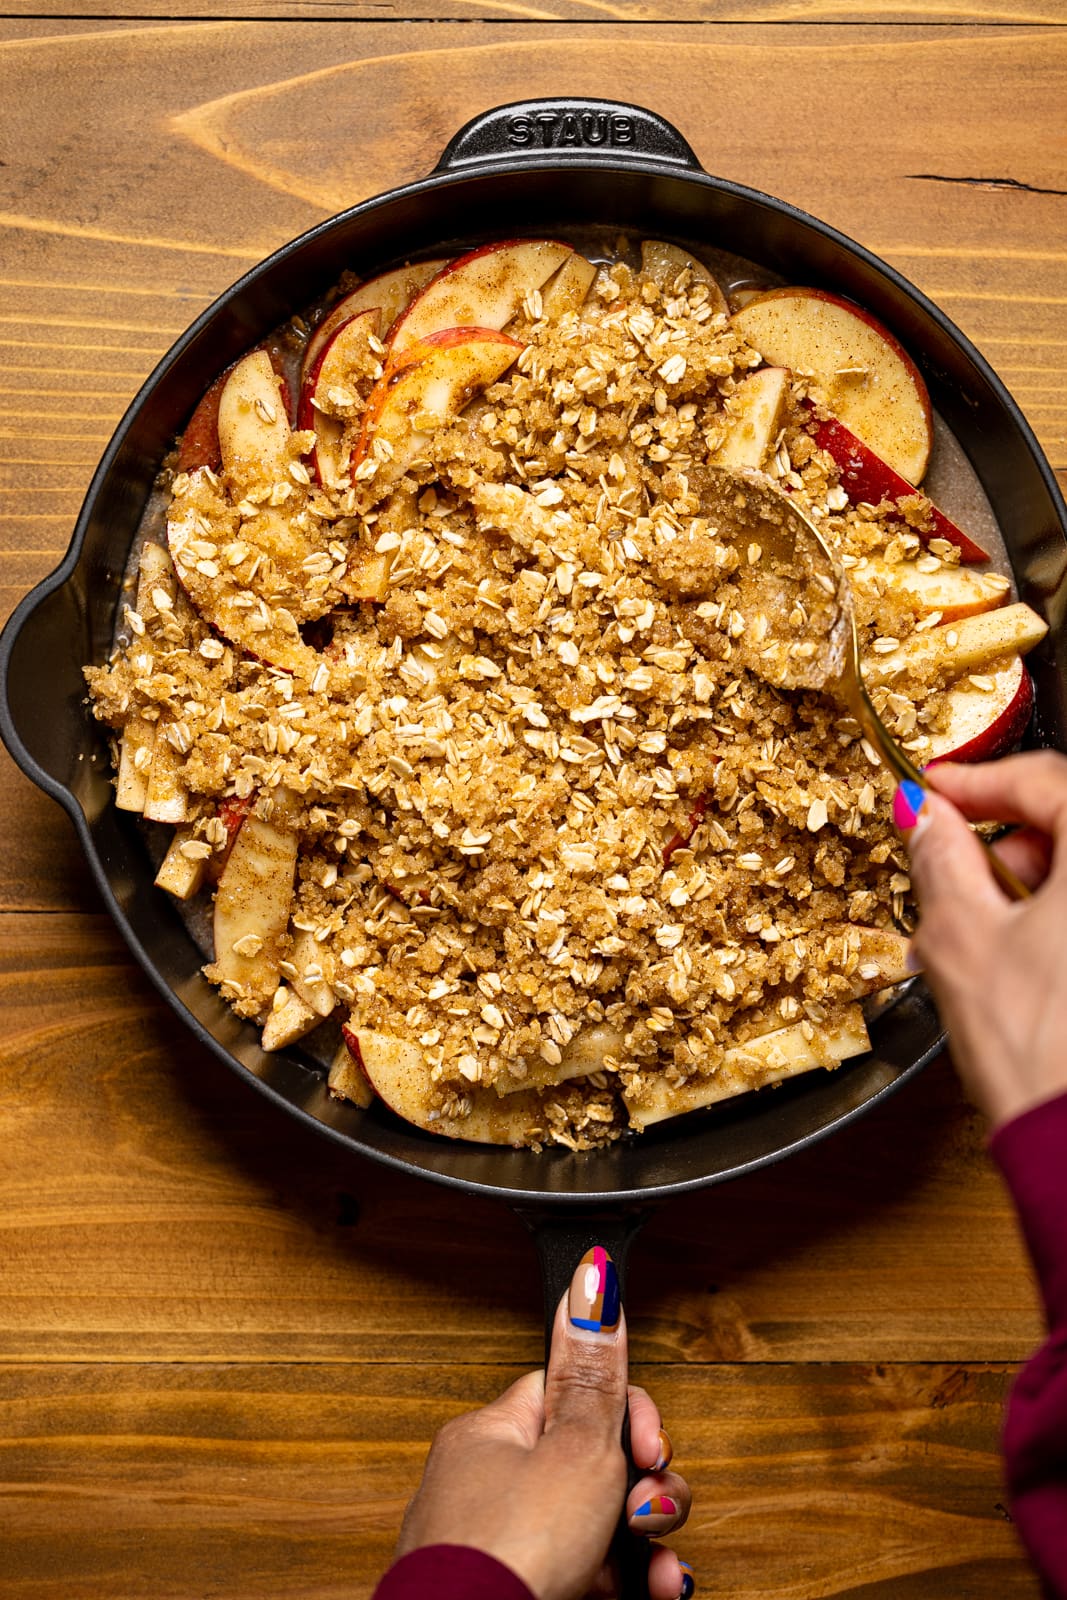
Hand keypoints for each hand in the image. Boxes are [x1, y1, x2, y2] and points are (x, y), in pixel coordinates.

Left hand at [393, 1246, 692, 1599]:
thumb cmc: (509, 1553)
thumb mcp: (575, 1449)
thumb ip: (595, 1373)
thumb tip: (591, 1277)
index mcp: (492, 1438)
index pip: (572, 1399)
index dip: (624, 1418)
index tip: (651, 1444)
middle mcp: (492, 1492)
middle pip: (595, 1468)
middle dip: (644, 1489)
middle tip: (648, 1508)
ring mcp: (506, 1551)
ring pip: (599, 1529)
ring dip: (646, 1545)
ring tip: (658, 1564)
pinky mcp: (523, 1597)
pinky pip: (589, 1577)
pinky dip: (629, 1584)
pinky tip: (654, 1590)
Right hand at [895, 752, 1066, 1127]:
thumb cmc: (1035, 1051)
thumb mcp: (961, 938)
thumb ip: (941, 858)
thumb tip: (926, 815)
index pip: (1046, 779)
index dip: (979, 780)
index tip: (935, 792)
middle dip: (1010, 841)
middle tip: (958, 870)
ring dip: (1037, 884)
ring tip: (985, 934)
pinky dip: (1060, 922)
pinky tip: (1025, 963)